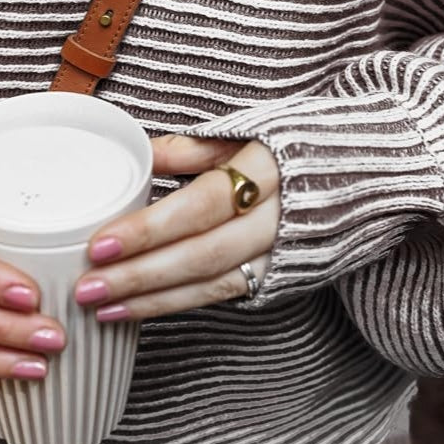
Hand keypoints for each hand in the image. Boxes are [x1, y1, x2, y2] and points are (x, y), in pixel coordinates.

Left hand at [72, 136, 279, 321]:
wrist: (356, 177)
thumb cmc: (292, 149)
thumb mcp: (247, 132)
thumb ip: (191, 148)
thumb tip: (137, 154)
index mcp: (267, 170)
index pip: (201, 205)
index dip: (150, 229)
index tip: (100, 243)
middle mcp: (278, 218)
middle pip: (201, 253)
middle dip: (139, 274)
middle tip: (87, 286)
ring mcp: (279, 254)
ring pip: (209, 282)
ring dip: (149, 299)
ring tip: (99, 306)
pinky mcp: (276, 278)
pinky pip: (219, 295)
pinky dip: (173, 304)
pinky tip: (133, 310)